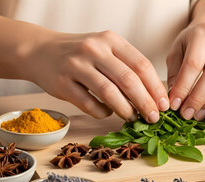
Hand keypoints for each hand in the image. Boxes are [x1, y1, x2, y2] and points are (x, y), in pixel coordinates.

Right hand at [22, 31, 168, 121]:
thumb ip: (127, 67)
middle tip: (154, 117)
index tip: (165, 104)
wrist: (40, 51)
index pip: (141, 65)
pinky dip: (103, 112)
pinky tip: (108, 113)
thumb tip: (153, 95)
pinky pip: (89, 104)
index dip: (155, 87)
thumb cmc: (80, 54)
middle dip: (145, 102)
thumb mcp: (105, 50)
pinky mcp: (63, 83)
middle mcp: (94, 49)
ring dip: (125, 110)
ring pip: (109, 93)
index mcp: (110, 40)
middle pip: (128, 80)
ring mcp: (76, 65)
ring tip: (133, 118)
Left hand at [166, 22, 204, 119]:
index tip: (174, 104)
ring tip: (196, 115)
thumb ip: (175, 74)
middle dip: (198, 98)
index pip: (194, 63)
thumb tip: (174, 100)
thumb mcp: (176, 52)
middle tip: (186, 114)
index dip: (183, 86)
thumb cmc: (191, 45)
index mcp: (204, 32)